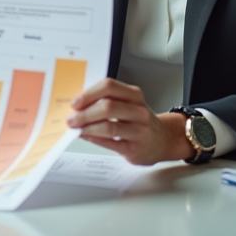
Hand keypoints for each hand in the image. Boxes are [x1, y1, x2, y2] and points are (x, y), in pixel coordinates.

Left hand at [66, 78, 193, 164]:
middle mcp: (139, 111)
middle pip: (108, 107)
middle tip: (71, 119)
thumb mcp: (129, 104)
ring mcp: (139, 130)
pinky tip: (86, 136)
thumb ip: (107, 100)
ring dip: (87, 127)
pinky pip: (111, 143)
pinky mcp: (135, 148)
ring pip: (109, 126)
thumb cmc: (139, 121)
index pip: (109, 87)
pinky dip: (95, 139)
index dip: (89, 94)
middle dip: (84, 113)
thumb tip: (78, 105)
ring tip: (76, 129)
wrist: (163, 140)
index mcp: (134, 95)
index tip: (75, 102)